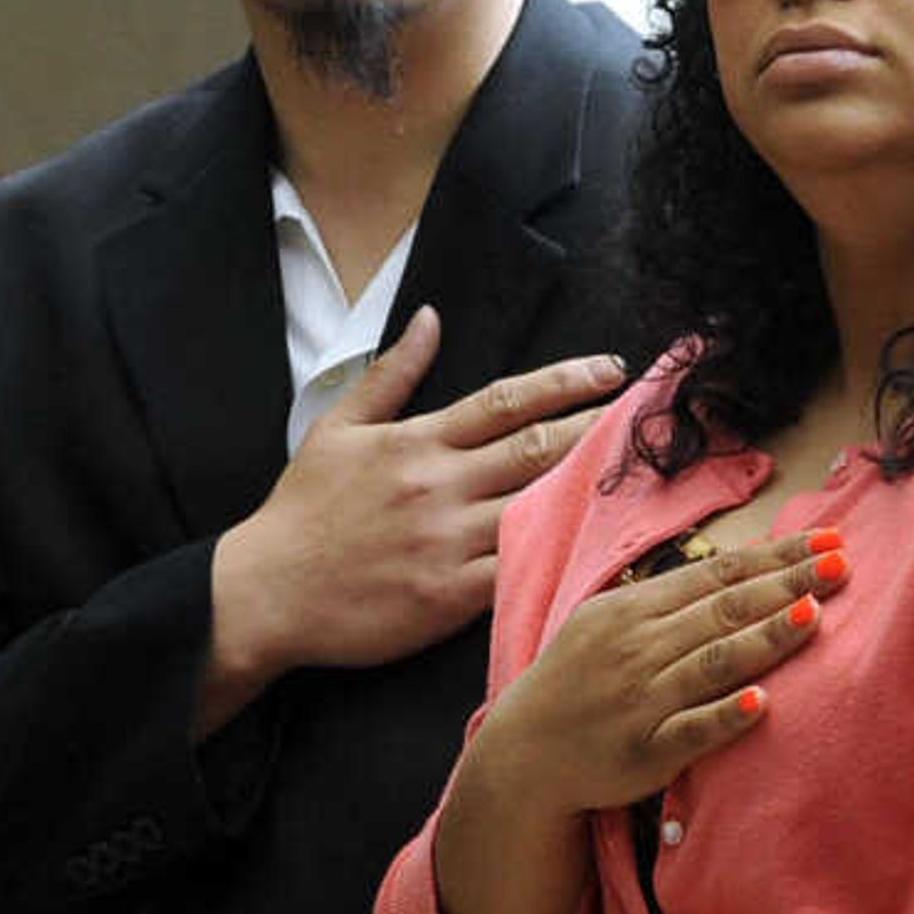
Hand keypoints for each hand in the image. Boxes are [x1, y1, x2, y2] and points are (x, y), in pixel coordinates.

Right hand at [203, 313, 628, 714]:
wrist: (265, 592)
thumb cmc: (301, 512)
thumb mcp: (337, 427)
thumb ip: (391, 373)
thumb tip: (431, 318)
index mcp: (418, 441)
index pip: (508, 400)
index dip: (567, 381)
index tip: (611, 370)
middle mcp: (440, 484)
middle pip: (539, 448)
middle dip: (600, 429)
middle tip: (648, 417)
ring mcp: (448, 540)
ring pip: (538, 508)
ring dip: (593, 491)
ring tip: (643, 477)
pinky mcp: (449, 595)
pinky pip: (520, 570)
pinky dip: (561, 558)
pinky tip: (602, 549)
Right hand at [475, 529, 851, 819]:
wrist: (523, 753)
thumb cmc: (577, 683)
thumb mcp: (607, 624)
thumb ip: (666, 601)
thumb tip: (736, 570)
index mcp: (633, 610)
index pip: (717, 575)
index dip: (773, 556)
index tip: (826, 541)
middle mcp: (638, 649)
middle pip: (723, 610)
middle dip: (786, 583)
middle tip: (841, 565)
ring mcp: (642, 701)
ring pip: (713, 662)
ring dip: (764, 637)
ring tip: (813, 614)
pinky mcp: (644, 752)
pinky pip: (690, 731)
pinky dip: (725, 714)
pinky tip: (763, 701)